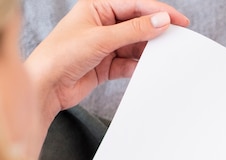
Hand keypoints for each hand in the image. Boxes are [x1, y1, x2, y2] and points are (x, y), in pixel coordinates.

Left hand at [25, 0, 188, 141]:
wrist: (46, 86)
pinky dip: (140, 67)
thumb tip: (161, 21)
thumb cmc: (61, 55)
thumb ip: (134, 30)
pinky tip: (149, 70)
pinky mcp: (107, 65)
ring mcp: (106, 45)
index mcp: (97, 7)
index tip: (179, 21)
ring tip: (164, 57)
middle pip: (138, 25)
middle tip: (177, 39)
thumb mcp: (102, 39)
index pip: (135, 5)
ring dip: (148, 52)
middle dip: (156, 32)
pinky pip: (130, 63)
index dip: (158, 11)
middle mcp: (102, 24)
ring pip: (136, 45)